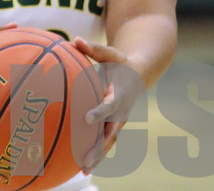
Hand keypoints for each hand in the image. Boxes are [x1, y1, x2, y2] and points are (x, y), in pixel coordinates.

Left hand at [71, 37, 144, 173]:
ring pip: (108, 142)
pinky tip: (80, 166)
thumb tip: (74, 40)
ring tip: (83, 172)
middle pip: (111, 133)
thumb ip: (93, 49)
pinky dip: (96, 154)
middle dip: (100, 147)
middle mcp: (121, 112)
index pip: (109, 105)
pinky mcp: (114, 126)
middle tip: (86, 159)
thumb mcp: (110, 53)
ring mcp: (118, 121)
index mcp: (120, 95)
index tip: (86, 119)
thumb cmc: (119, 62)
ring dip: (98, 157)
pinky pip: (104, 141)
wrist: (139, 74)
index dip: (99, 112)